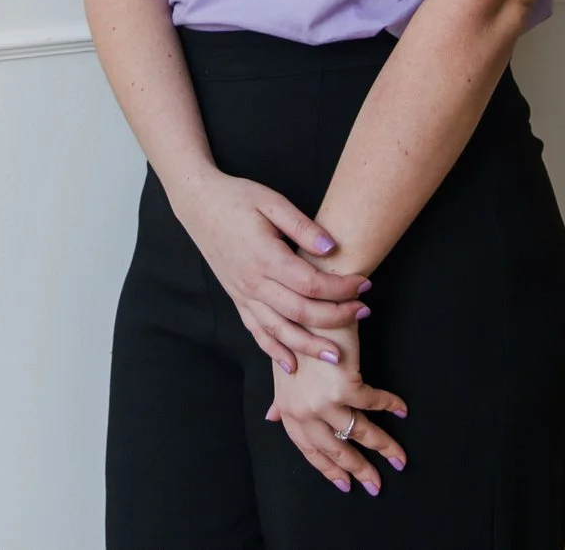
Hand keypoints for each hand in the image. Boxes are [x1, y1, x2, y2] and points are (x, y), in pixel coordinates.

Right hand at [167, 170, 369, 371]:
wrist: (199, 204)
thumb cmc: (237, 199)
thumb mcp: (272, 202)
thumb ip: (303, 227)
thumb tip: (332, 248)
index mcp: (265, 256)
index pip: (312, 283)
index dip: (342, 287)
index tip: (365, 284)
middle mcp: (253, 282)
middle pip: (300, 311)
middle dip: (336, 317)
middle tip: (363, 313)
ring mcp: (243, 294)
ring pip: (280, 330)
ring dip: (309, 346)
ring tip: (336, 355)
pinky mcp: (237, 300)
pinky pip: (257, 332)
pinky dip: (274, 351)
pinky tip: (292, 365)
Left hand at [264, 325, 408, 494]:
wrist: (311, 305)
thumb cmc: (298, 333)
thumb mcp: (282, 369)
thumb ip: (280, 398)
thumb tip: (272, 419)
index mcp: (289, 410)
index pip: (310, 450)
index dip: (329, 469)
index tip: (345, 484)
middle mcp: (303, 411)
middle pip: (336, 449)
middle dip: (359, 469)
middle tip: (376, 485)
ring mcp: (323, 401)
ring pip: (359, 433)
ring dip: (384, 447)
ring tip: (400, 459)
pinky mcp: (345, 386)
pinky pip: (374, 404)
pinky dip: (391, 405)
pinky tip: (402, 409)